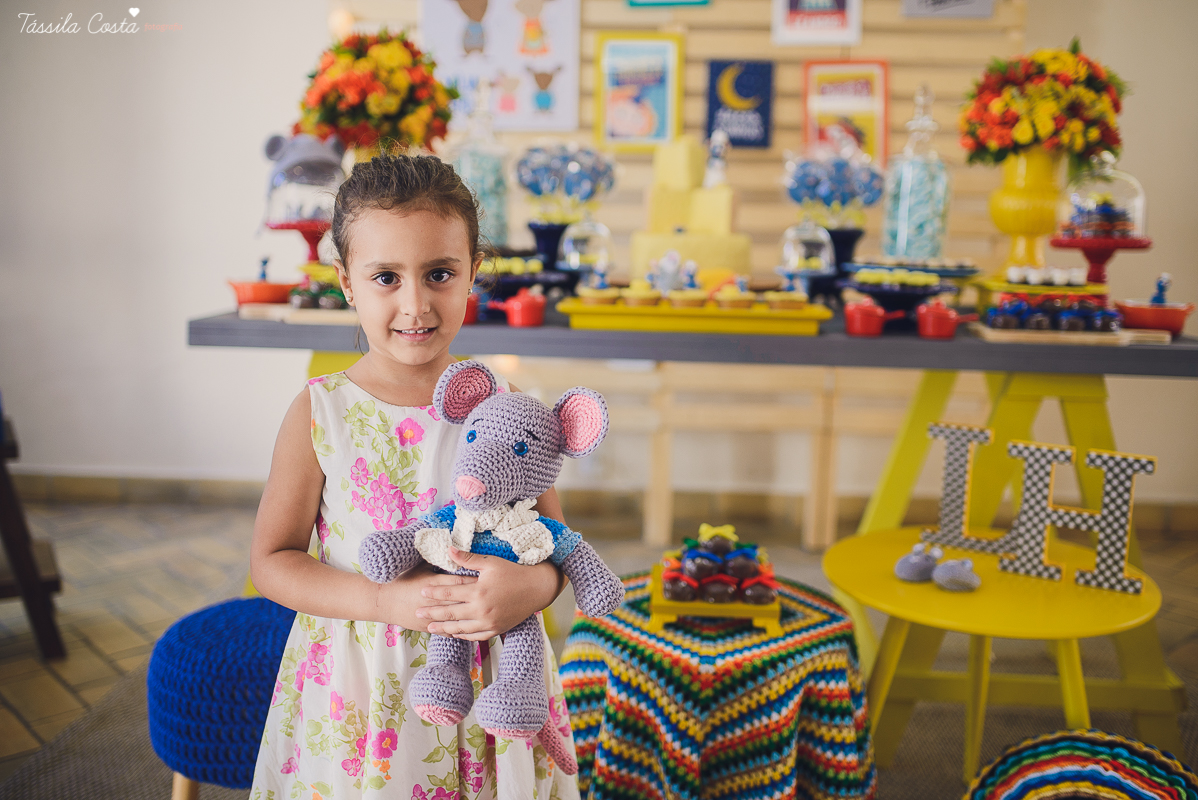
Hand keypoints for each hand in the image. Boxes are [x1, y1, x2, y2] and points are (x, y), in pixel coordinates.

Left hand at [415, 547, 560, 640]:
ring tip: (429, 628)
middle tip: (416, 612)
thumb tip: (448, 549)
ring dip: (443, 627)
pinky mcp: (496, 630)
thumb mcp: (491, 562)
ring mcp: (489, 623)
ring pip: (460, 628)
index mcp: (478, 592)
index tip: (422, 592)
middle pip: (450, 612)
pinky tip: (453, 633)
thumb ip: (467, 558)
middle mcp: (481, 610)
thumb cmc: (514, 572)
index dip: (434, 592)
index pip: (449, 592)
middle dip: (432, 612)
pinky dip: (461, 635)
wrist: (537, 589)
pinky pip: (474, 636)